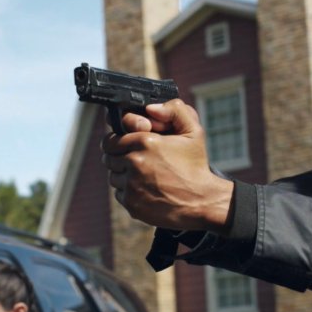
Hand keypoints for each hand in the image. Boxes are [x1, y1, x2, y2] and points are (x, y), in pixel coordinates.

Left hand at [101, 99, 233, 232]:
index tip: (125, 144)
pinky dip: (128, 191)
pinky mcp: (131, 204)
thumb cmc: (196, 167)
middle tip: (134, 159)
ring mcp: (131, 185)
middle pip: (109, 158)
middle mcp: (134, 163)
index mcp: (145, 142)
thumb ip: (175, 110)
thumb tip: (151, 108)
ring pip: (113, 176)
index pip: (110, 139)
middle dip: (119, 157)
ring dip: (122, 175)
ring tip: (142, 175)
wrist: (202, 202)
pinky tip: (145, 189)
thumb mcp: (194, 133)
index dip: (117, 141)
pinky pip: (119, 194)